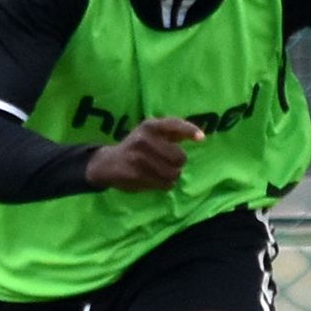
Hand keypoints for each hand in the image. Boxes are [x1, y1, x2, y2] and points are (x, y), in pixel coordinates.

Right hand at [86, 117, 203, 191]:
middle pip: (180, 158)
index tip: (201, 138)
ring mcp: (139, 157)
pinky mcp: (136, 175)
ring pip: (174, 174)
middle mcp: (144, 139)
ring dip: (172, 176)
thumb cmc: (137, 146)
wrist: (108, 163)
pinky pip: (164, 184)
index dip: (189, 130)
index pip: (174, 124)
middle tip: (167, 163)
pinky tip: (153, 180)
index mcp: (150, 126)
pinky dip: (164, 185)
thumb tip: (200, 136)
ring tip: (160, 172)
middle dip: (177, 164)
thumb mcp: (151, 133)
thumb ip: (173, 132)